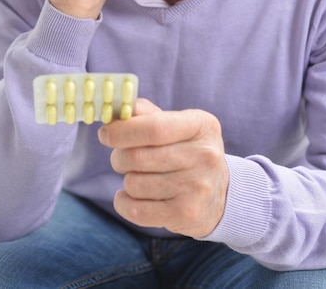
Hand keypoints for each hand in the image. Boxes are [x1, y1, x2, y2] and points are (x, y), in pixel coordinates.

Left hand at [98, 99, 228, 237]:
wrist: (220, 194)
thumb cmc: (188, 151)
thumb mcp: (178, 125)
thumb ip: (147, 114)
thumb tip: (118, 110)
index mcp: (201, 125)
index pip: (154, 128)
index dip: (122, 131)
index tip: (105, 134)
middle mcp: (204, 156)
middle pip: (138, 157)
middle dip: (119, 157)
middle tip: (121, 157)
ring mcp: (197, 187)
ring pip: (134, 183)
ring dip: (127, 180)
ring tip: (139, 177)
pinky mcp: (186, 214)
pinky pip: (136, 210)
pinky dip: (123, 203)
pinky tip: (129, 197)